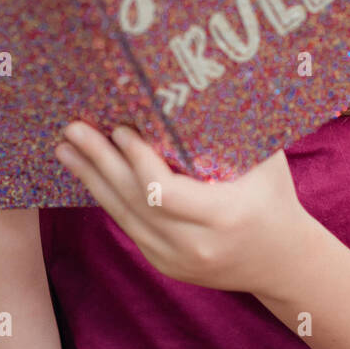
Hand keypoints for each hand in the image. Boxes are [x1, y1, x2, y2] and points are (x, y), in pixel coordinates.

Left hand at [54, 121, 309, 295]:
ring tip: (66, 148)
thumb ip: (230, 132)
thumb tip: (195, 83)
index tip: (120, 129)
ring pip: (124, 217)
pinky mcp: (165, 264)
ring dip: (93, 179)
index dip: (138, 161)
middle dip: (100, 163)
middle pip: (135, 202)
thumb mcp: (264, 162)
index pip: (164, 192)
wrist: (282, 262)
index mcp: (223, 216)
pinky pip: (130, 226)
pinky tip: (90, 172)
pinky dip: (109, 197)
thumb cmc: (274, 197)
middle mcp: (195, 245)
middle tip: (73, 130)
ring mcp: (176, 260)